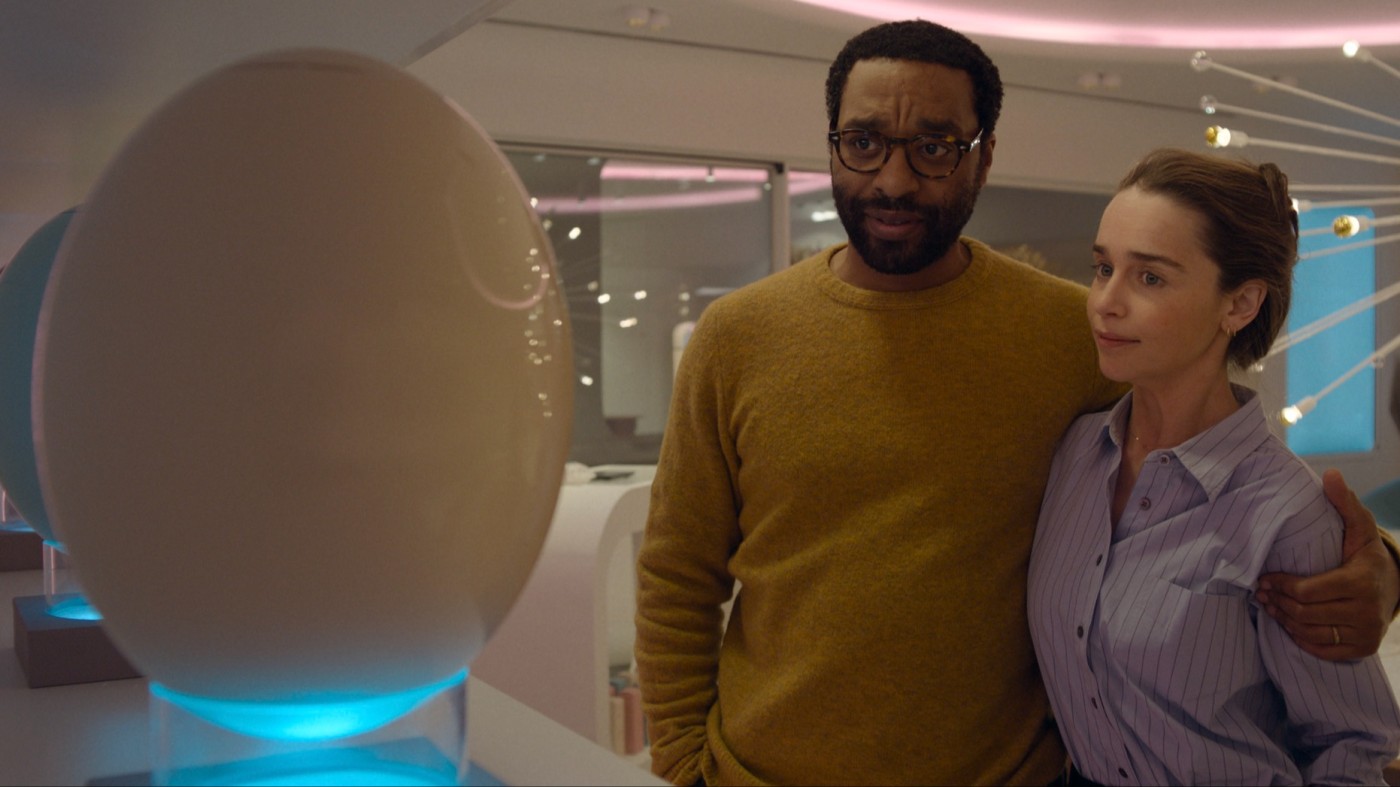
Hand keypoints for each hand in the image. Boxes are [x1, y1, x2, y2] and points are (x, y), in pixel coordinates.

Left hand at [1255, 469, 1398, 659]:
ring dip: (1284, 620)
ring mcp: (1365, 634)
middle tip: (1260, 592)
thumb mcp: (1359, 527)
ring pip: (1309, 633)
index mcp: (1361, 582)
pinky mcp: (1361, 649)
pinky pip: (1321, 649)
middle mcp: (1366, 612)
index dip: (1279, 585)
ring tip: (1270, 606)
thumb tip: (1330, 473)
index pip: (1306, 591)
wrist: (1395, 587)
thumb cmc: (1365, 555)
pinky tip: (1288, 623)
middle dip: (1277, 602)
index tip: (1263, 578)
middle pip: (1304, 613)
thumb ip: (1344, 502)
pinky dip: (1300, 638)